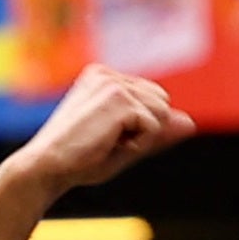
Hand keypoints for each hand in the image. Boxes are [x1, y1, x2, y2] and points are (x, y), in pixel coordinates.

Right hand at [6, 67, 190, 200]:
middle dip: (146, 129)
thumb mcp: (126, 144)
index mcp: (103, 77)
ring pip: (161, 115)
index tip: (107, 137)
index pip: (154, 101)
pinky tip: (108, 143)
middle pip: (162, 104)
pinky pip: (155, 127)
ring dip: (141, 138)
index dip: (141, 129)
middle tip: (109, 141)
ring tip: (107, 141)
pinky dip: (138, 143)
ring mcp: (113, 83)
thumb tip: (191, 122)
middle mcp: (108, 74)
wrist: (48, 166)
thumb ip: (158, 132)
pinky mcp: (119, 98)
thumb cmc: (80, 160)